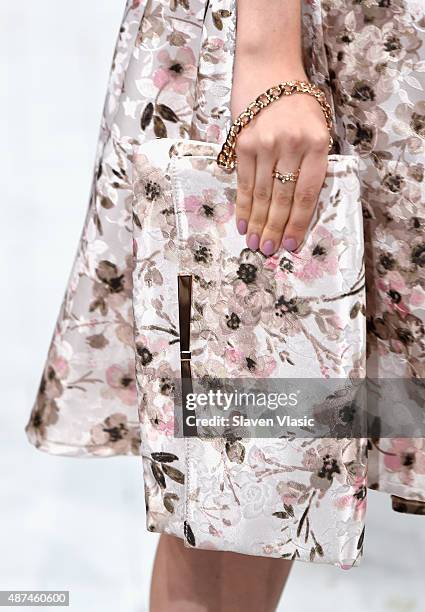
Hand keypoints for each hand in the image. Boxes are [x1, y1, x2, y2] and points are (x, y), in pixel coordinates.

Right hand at [230, 64, 329, 256]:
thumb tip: (299, 204)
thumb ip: (313, 161)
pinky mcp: (243, 143)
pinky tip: (242, 222)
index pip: (307, 194)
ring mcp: (265, 144)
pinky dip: (243, 205)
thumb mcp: (318, 126)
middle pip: (282, 198)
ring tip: (254, 243)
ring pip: (261, 194)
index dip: (297, 223)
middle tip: (267, 251)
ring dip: (257, 222)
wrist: (269, 69)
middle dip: (274, 228)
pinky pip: (243, 181)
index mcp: (317, 144)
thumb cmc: (298, 101)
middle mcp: (291, 146)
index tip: (290, 244)